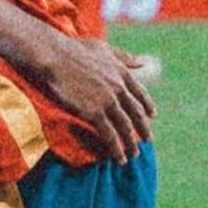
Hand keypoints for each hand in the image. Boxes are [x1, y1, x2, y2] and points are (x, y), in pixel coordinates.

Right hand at [32, 36, 154, 165]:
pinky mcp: (94, 113)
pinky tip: (120, 159)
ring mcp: (108, 101)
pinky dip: (116, 149)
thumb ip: (124, 57)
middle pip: (136, 114)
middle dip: (143, 129)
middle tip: (148, 141)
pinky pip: (110, 135)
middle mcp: (119, 88)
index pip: (140, 94)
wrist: (55, 56)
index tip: (152, 116)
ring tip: (134, 155)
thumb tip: (142, 62)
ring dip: (131, 144)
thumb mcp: (104, 49)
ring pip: (125, 128)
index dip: (147, 106)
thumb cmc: (74, 50)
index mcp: (122, 73)